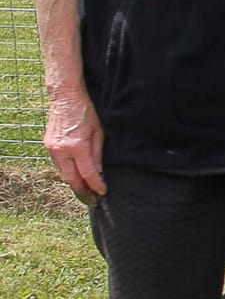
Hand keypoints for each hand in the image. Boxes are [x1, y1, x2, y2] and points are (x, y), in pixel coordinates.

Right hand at [44, 90, 106, 204]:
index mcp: (77, 146)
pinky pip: (59, 164)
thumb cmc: (87, 113)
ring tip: (86, 190)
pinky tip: (76, 175)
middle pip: (71, 178)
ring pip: (63, 172)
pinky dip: (68, 171)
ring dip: (74, 182)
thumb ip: (97, 154)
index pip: (88, 173)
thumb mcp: (99, 133)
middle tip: (92, 200)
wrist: (65, 98)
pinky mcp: (48, 145)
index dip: (96, 185)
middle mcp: (61, 150)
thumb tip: (99, 173)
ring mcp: (52, 148)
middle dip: (82, 191)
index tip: (102, 192)